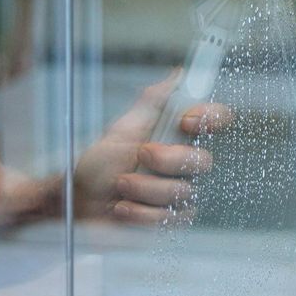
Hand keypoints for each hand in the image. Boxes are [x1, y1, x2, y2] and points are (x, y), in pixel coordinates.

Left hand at [73, 76, 233, 223]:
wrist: (79, 203)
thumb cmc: (99, 166)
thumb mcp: (122, 128)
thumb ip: (152, 102)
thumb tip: (179, 74)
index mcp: (178, 136)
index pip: (216, 120)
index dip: (210, 118)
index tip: (187, 121)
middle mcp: (185, 163)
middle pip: (203, 160)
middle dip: (167, 160)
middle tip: (140, 155)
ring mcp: (182, 193)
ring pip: (184, 192)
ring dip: (144, 188)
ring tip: (120, 186)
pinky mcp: (172, 220)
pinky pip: (170, 218)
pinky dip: (140, 212)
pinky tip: (123, 207)